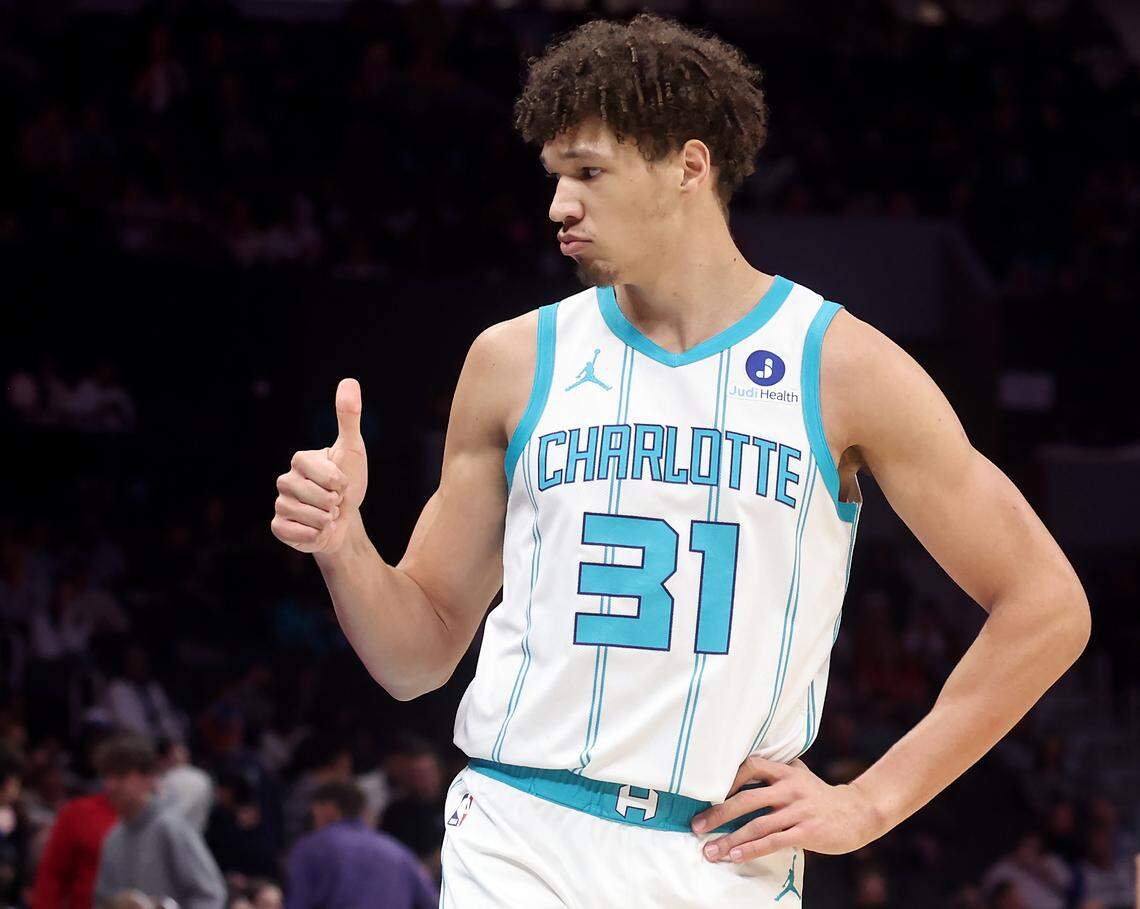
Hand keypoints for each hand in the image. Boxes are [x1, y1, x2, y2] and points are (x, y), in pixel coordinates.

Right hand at [271, 378, 368, 553]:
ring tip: (328, 515)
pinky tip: (317, 529)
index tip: (343, 483)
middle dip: (335, 502)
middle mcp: (285, 479)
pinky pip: (295, 532)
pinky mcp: (278, 526)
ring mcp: (280, 503)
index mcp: (300, 460)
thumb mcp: (353, 449)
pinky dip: (313, 534)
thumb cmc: (349, 482)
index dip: (339, 481)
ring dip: (326, 519)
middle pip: (315, 495)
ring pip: (308, 514)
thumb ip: (348, 417)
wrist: (346, 519)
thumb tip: (349, 381)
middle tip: (335, 502)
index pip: (322, 472)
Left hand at [690, 756, 884, 862]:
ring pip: (757, 825)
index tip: (706, 793)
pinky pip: (773, 842)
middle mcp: (790, 788)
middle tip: (696, 827)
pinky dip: (751, 850)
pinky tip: (735, 856)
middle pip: (746, 799)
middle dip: (717, 814)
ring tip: (710, 852)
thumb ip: (777, 770)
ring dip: (729, 840)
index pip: (751, 766)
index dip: (727, 779)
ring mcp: (798, 810)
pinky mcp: (807, 832)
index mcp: (786, 771)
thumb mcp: (800, 775)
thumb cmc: (821, 795)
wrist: (859, 812)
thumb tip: (743, 766)